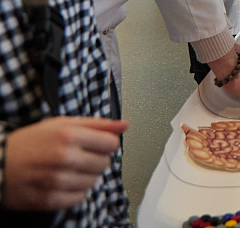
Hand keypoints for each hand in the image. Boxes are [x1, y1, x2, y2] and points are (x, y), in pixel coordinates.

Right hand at [1, 117, 128, 210]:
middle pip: (105, 164)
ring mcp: (56, 181)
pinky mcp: (48, 199)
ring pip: (94, 182)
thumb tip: (124, 125)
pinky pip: (80, 198)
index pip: (111, 144)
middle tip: (79, 156)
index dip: (106, 144)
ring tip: (68, 169)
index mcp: (69, 136)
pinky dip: (75, 191)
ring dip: (86, 175)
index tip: (95, 144)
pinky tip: (63, 182)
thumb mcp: (61, 124)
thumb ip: (96, 124)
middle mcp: (64, 158)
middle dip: (96, 159)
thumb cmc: (30, 142)